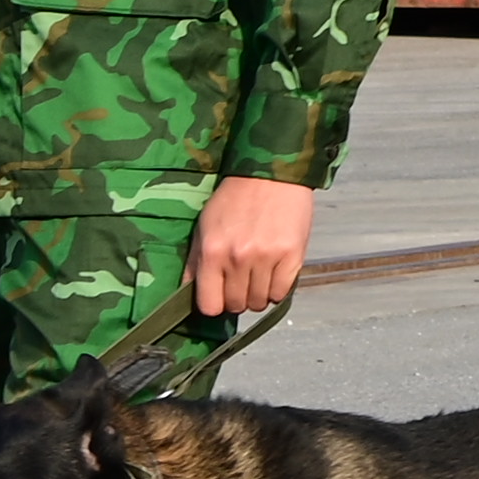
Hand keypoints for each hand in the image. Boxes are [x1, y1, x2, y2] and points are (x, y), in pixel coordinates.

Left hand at [186, 172, 322, 319]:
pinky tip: (274, 272)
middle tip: (241, 280)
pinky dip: (277, 288)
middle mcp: (238, 258)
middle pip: (236, 306)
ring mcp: (267, 258)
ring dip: (258, 294)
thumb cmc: (235, 198)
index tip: (219, 296)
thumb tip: (187, 292)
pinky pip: (281, 293)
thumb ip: (195, 262)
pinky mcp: (292, 255)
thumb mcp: (205, 225)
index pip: (210, 305)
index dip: (214, 304)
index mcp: (212, 251)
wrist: (271, 173)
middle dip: (237, 298)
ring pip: (259, 302)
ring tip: (258, 274)